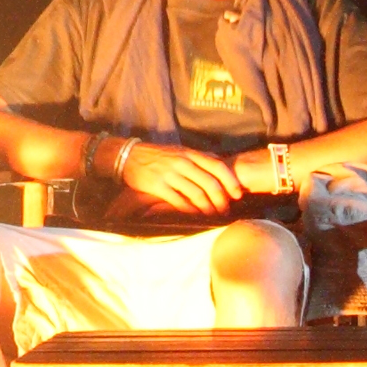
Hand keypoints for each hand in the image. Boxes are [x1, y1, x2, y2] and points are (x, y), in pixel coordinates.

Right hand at [110, 136, 242, 216]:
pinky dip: (190, 211)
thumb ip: (199, 157)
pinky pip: (179, 201)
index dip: (230, 182)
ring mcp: (170, 174)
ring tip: (213, 216)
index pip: (217, 167)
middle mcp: (182, 162)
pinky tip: (195, 216)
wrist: (129, 155)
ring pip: (196, 194)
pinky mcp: (158, 186)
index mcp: (190, 153)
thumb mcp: (180, 150)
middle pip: (210, 183)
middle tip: (226, 210)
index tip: (238, 195)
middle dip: (221, 200)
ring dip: (208, 208)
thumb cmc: (158, 155)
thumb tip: (221, 164)